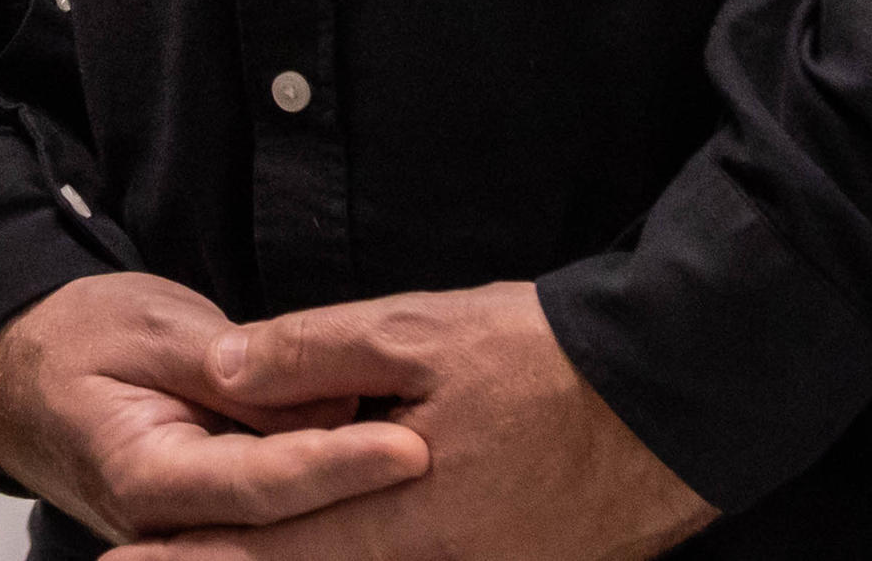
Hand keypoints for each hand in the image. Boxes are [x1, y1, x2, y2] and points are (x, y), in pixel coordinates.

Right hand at [0, 271, 426, 544]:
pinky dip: (332, 500)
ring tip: (436, 464)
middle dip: (367, 499)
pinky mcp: (219, 522)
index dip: (337, 467)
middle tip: (446, 463)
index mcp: (144, 475)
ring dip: (358, 506)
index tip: (408, 447)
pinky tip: (388, 470)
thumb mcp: (151, 328)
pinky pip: (281, 518)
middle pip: (288, 525)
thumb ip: (231, 370)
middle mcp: (172, 525)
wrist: (21, 375)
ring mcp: (195, 532)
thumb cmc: (79, 339)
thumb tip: (318, 401)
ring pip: (292, 532)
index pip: (259, 484)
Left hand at [112, 281, 707, 560]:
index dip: (195, 560)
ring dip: (298, 560)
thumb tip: (218, 371)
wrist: (676, 399)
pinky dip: (361, 556)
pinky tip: (344, 539)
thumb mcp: (414, 333)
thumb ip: (309, 354)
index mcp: (398, 517)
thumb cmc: (543, 360)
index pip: (270, 548)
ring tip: (225, 553)